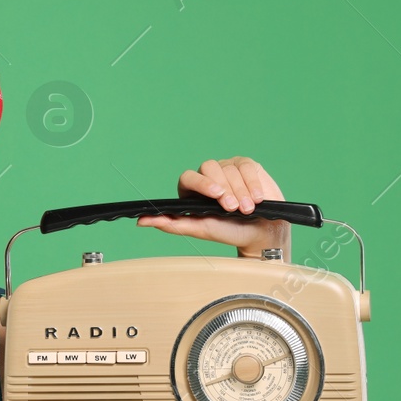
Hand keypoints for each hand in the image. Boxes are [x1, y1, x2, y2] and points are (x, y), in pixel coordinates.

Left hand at [135, 156, 290, 257]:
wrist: (260, 233)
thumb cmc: (228, 232)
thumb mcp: (200, 229)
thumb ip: (171, 224)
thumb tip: (140, 221)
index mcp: (192, 190)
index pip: (188, 177)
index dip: (202, 183)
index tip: (217, 196)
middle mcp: (208, 176)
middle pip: (211, 168)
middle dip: (225, 189)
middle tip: (234, 209)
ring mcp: (228, 168)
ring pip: (231, 169)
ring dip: (241, 191)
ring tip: (248, 209)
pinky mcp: (247, 166)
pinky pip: (247, 167)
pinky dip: (253, 183)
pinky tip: (258, 198)